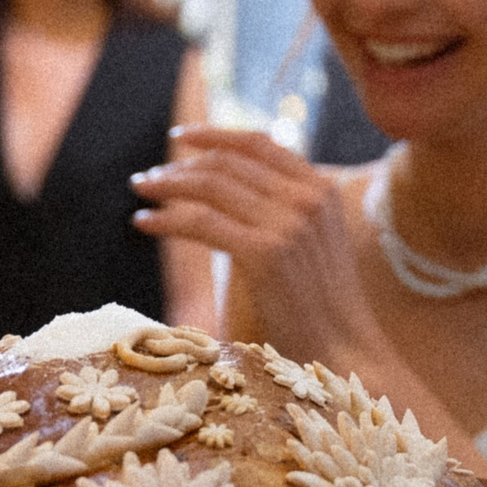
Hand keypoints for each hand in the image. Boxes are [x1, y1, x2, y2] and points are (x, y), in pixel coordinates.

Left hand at [130, 127, 382, 368]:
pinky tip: (144, 224)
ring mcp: (289, 224)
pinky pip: (201, 222)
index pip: (259, 143)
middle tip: (147, 179)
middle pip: (228, 163)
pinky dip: (167, 219)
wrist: (345, 351)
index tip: (181, 138)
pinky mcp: (266, 253)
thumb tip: (230, 189)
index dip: (215, 135)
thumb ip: (283, 209)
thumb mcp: (313, 243)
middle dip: (180, 167)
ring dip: (167, 186)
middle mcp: (307, 197)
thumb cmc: (321, 307)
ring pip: (210, 187)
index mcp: (321, 189)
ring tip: (141, 194)